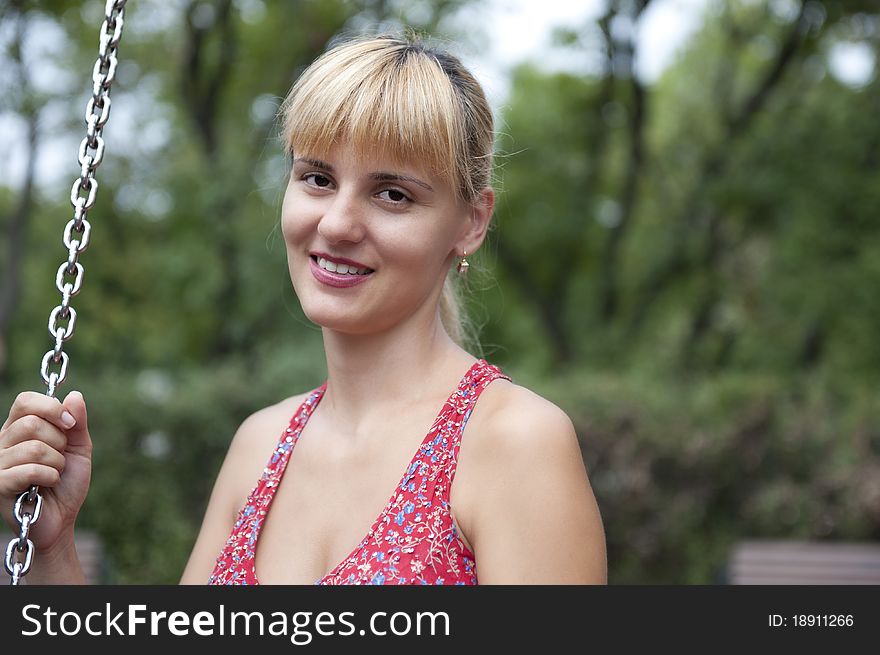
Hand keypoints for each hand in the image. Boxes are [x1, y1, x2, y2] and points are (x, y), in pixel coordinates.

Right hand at [0, 390, 91, 554]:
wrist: (61, 517)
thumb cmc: (66, 481)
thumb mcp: (78, 447)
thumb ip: (77, 422)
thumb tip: (74, 396)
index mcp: (19, 428)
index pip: (25, 401)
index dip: (51, 408)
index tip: (70, 424)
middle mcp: (3, 442)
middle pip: (31, 423)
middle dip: (58, 442)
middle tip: (60, 458)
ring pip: (33, 448)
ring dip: (56, 463)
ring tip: (53, 474)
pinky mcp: (0, 484)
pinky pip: (30, 470)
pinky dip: (50, 477)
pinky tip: (47, 485)